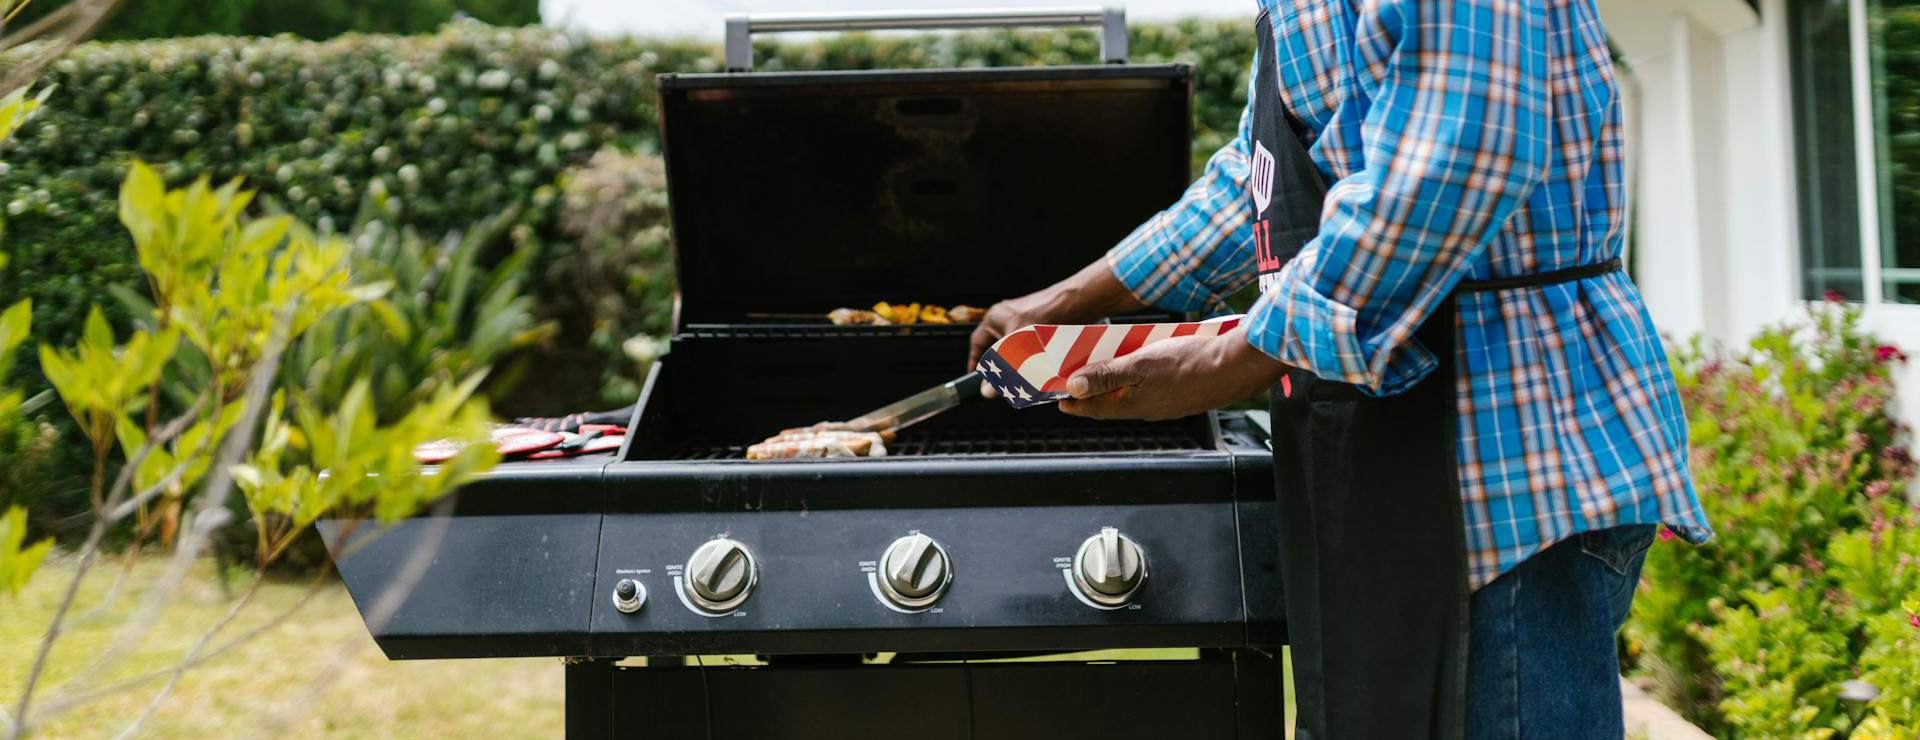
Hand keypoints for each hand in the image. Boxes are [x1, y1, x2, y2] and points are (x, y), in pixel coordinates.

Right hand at [967, 259, 1147, 372]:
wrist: (1078, 302)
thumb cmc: (1048, 314)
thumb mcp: (1019, 345)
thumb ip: (1002, 369)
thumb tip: (988, 390)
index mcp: (995, 318)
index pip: (977, 344)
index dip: (975, 362)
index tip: (977, 378)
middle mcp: (1008, 317)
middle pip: (996, 348)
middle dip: (999, 365)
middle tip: (1001, 380)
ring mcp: (1025, 319)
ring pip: (1014, 348)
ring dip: (1017, 362)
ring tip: (1022, 375)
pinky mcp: (1041, 324)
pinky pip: (1030, 345)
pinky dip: (1032, 357)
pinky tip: (1040, 366)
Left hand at [1059, 327, 1287, 420]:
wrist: (1237, 367)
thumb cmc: (1190, 362)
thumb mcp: (1140, 364)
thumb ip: (1106, 375)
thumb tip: (1073, 388)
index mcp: (1134, 404)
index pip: (1095, 407)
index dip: (1076, 403)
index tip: (1060, 400)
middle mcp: (1149, 410)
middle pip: (1113, 404)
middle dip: (1095, 397)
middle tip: (1078, 389)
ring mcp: (1169, 406)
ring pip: (1135, 399)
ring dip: (1118, 390)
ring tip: (1107, 377)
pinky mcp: (1185, 397)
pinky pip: (1154, 393)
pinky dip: (1141, 385)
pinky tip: (1145, 372)